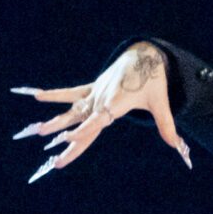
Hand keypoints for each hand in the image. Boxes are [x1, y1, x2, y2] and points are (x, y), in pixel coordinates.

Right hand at [12, 41, 188, 179]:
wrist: (143, 56)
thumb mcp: (160, 102)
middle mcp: (102, 99)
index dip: (85, 130)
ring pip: (73, 111)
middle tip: (56, 157)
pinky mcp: (91, 88)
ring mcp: (95, 93)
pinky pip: (70, 93)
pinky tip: (36, 96)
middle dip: (69, 141)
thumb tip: (176, 145)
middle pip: (83, 123)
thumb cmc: (152, 80)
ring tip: (39, 131)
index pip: (98, 120)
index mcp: (116, 102)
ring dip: (56, 122)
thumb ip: (166, 125)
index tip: (71, 139)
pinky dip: (54, 95)